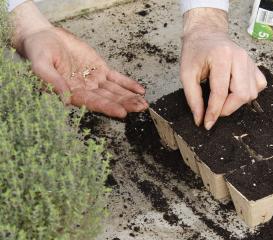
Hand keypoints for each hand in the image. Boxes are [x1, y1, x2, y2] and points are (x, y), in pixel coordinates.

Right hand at [11, 1, 146, 117]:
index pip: (92, 103)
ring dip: (129, 97)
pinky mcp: (100, 69)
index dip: (107, 107)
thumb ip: (51, 81)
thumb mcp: (40, 65)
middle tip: (140, 108)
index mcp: (71, 93)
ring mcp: (94, 80)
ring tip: (144, 104)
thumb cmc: (39, 52)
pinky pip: (117, 78)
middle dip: (125, 104)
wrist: (45, 38)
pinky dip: (128, 84)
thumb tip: (64, 99)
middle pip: (108, 99)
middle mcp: (85, 89)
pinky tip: (140, 90)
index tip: (122, 113)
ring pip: (115, 91)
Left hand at [181, 8, 266, 129]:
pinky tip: (234, 90)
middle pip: (241, 94)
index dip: (214, 112)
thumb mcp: (186, 74)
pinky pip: (258, 86)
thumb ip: (193, 98)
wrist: (206, 34)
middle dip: (227, 109)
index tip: (207, 123)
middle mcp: (240, 57)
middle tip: (214, 110)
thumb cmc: (195, 52)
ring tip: (221, 98)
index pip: (221, 92)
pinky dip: (247, 94)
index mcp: (221, 56)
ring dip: (236, 103)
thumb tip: (199, 119)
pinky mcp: (255, 65)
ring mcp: (250, 61)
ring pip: (251, 93)